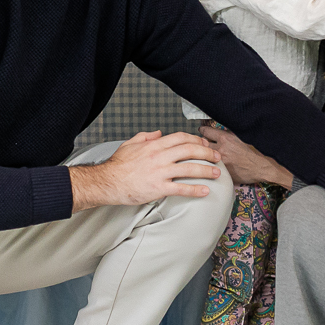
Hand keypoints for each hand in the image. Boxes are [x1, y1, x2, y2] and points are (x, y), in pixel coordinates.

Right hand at [69, 131, 220, 210]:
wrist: (107, 182)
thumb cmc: (117, 165)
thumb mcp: (130, 144)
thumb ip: (145, 136)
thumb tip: (158, 133)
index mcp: (154, 145)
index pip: (181, 138)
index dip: (196, 140)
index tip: (205, 145)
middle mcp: (159, 156)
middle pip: (190, 151)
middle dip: (207, 153)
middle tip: (217, 157)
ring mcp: (160, 172)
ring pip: (189, 168)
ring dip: (206, 170)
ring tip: (217, 173)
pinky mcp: (159, 188)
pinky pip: (181, 188)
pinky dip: (195, 189)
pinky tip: (205, 191)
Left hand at [198, 125, 290, 187]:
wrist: (263, 167)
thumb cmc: (255, 150)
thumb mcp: (242, 136)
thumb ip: (229, 132)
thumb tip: (219, 127)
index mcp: (225, 138)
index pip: (205, 131)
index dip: (202, 130)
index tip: (202, 130)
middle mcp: (221, 149)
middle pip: (201, 143)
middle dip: (200, 142)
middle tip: (201, 142)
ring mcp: (220, 162)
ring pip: (204, 155)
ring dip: (203, 153)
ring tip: (204, 153)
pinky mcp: (222, 172)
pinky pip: (210, 166)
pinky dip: (209, 164)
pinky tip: (210, 164)